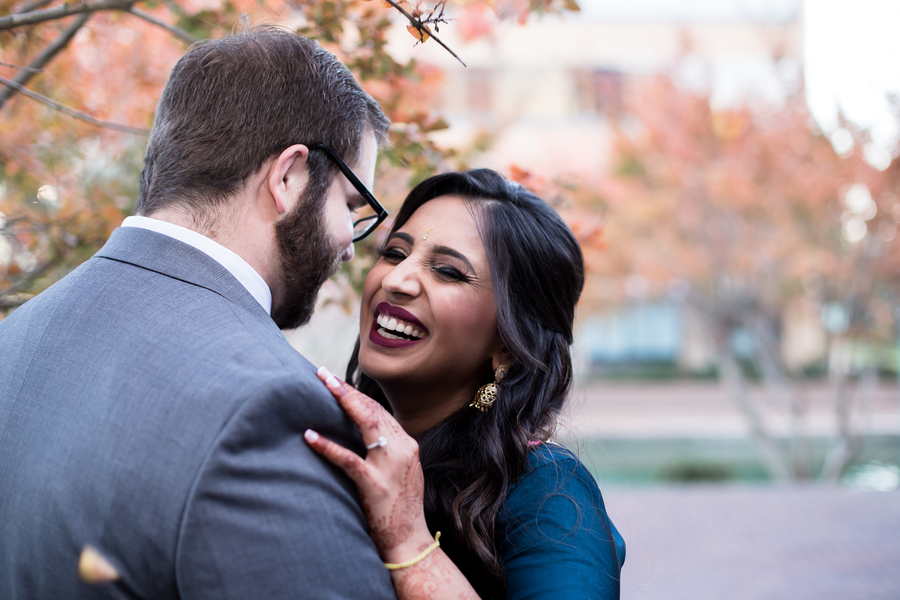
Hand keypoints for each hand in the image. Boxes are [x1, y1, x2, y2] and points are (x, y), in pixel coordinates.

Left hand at [304, 367, 432, 563]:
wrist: (410, 543)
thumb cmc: (399, 511)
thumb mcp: (400, 474)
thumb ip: (385, 453)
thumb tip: (360, 436)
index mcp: (408, 445)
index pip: (379, 411)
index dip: (356, 395)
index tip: (336, 382)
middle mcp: (402, 450)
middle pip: (372, 410)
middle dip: (346, 390)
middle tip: (322, 373)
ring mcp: (390, 466)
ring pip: (364, 424)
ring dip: (341, 402)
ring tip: (319, 387)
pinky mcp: (374, 484)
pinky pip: (348, 459)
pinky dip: (327, 445)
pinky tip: (310, 435)